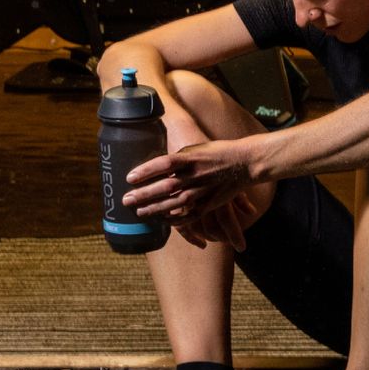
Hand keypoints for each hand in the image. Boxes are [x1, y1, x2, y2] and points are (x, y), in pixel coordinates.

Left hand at [124, 140, 254, 248]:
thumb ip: (176, 159)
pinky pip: (189, 215)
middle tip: (126, 201)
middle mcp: (194, 175)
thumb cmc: (216, 152)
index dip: (145, 171)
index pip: (163, 163)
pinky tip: (162, 221)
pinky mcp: (208, 204)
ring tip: (139, 213)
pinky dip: (175, 219)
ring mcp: (202, 191)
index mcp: (190, 158)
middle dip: (144, 195)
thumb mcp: (195, 149)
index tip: (129, 178)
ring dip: (155, 209)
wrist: (242, 162)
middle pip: (165, 186)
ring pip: (174, 203)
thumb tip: (155, 166)